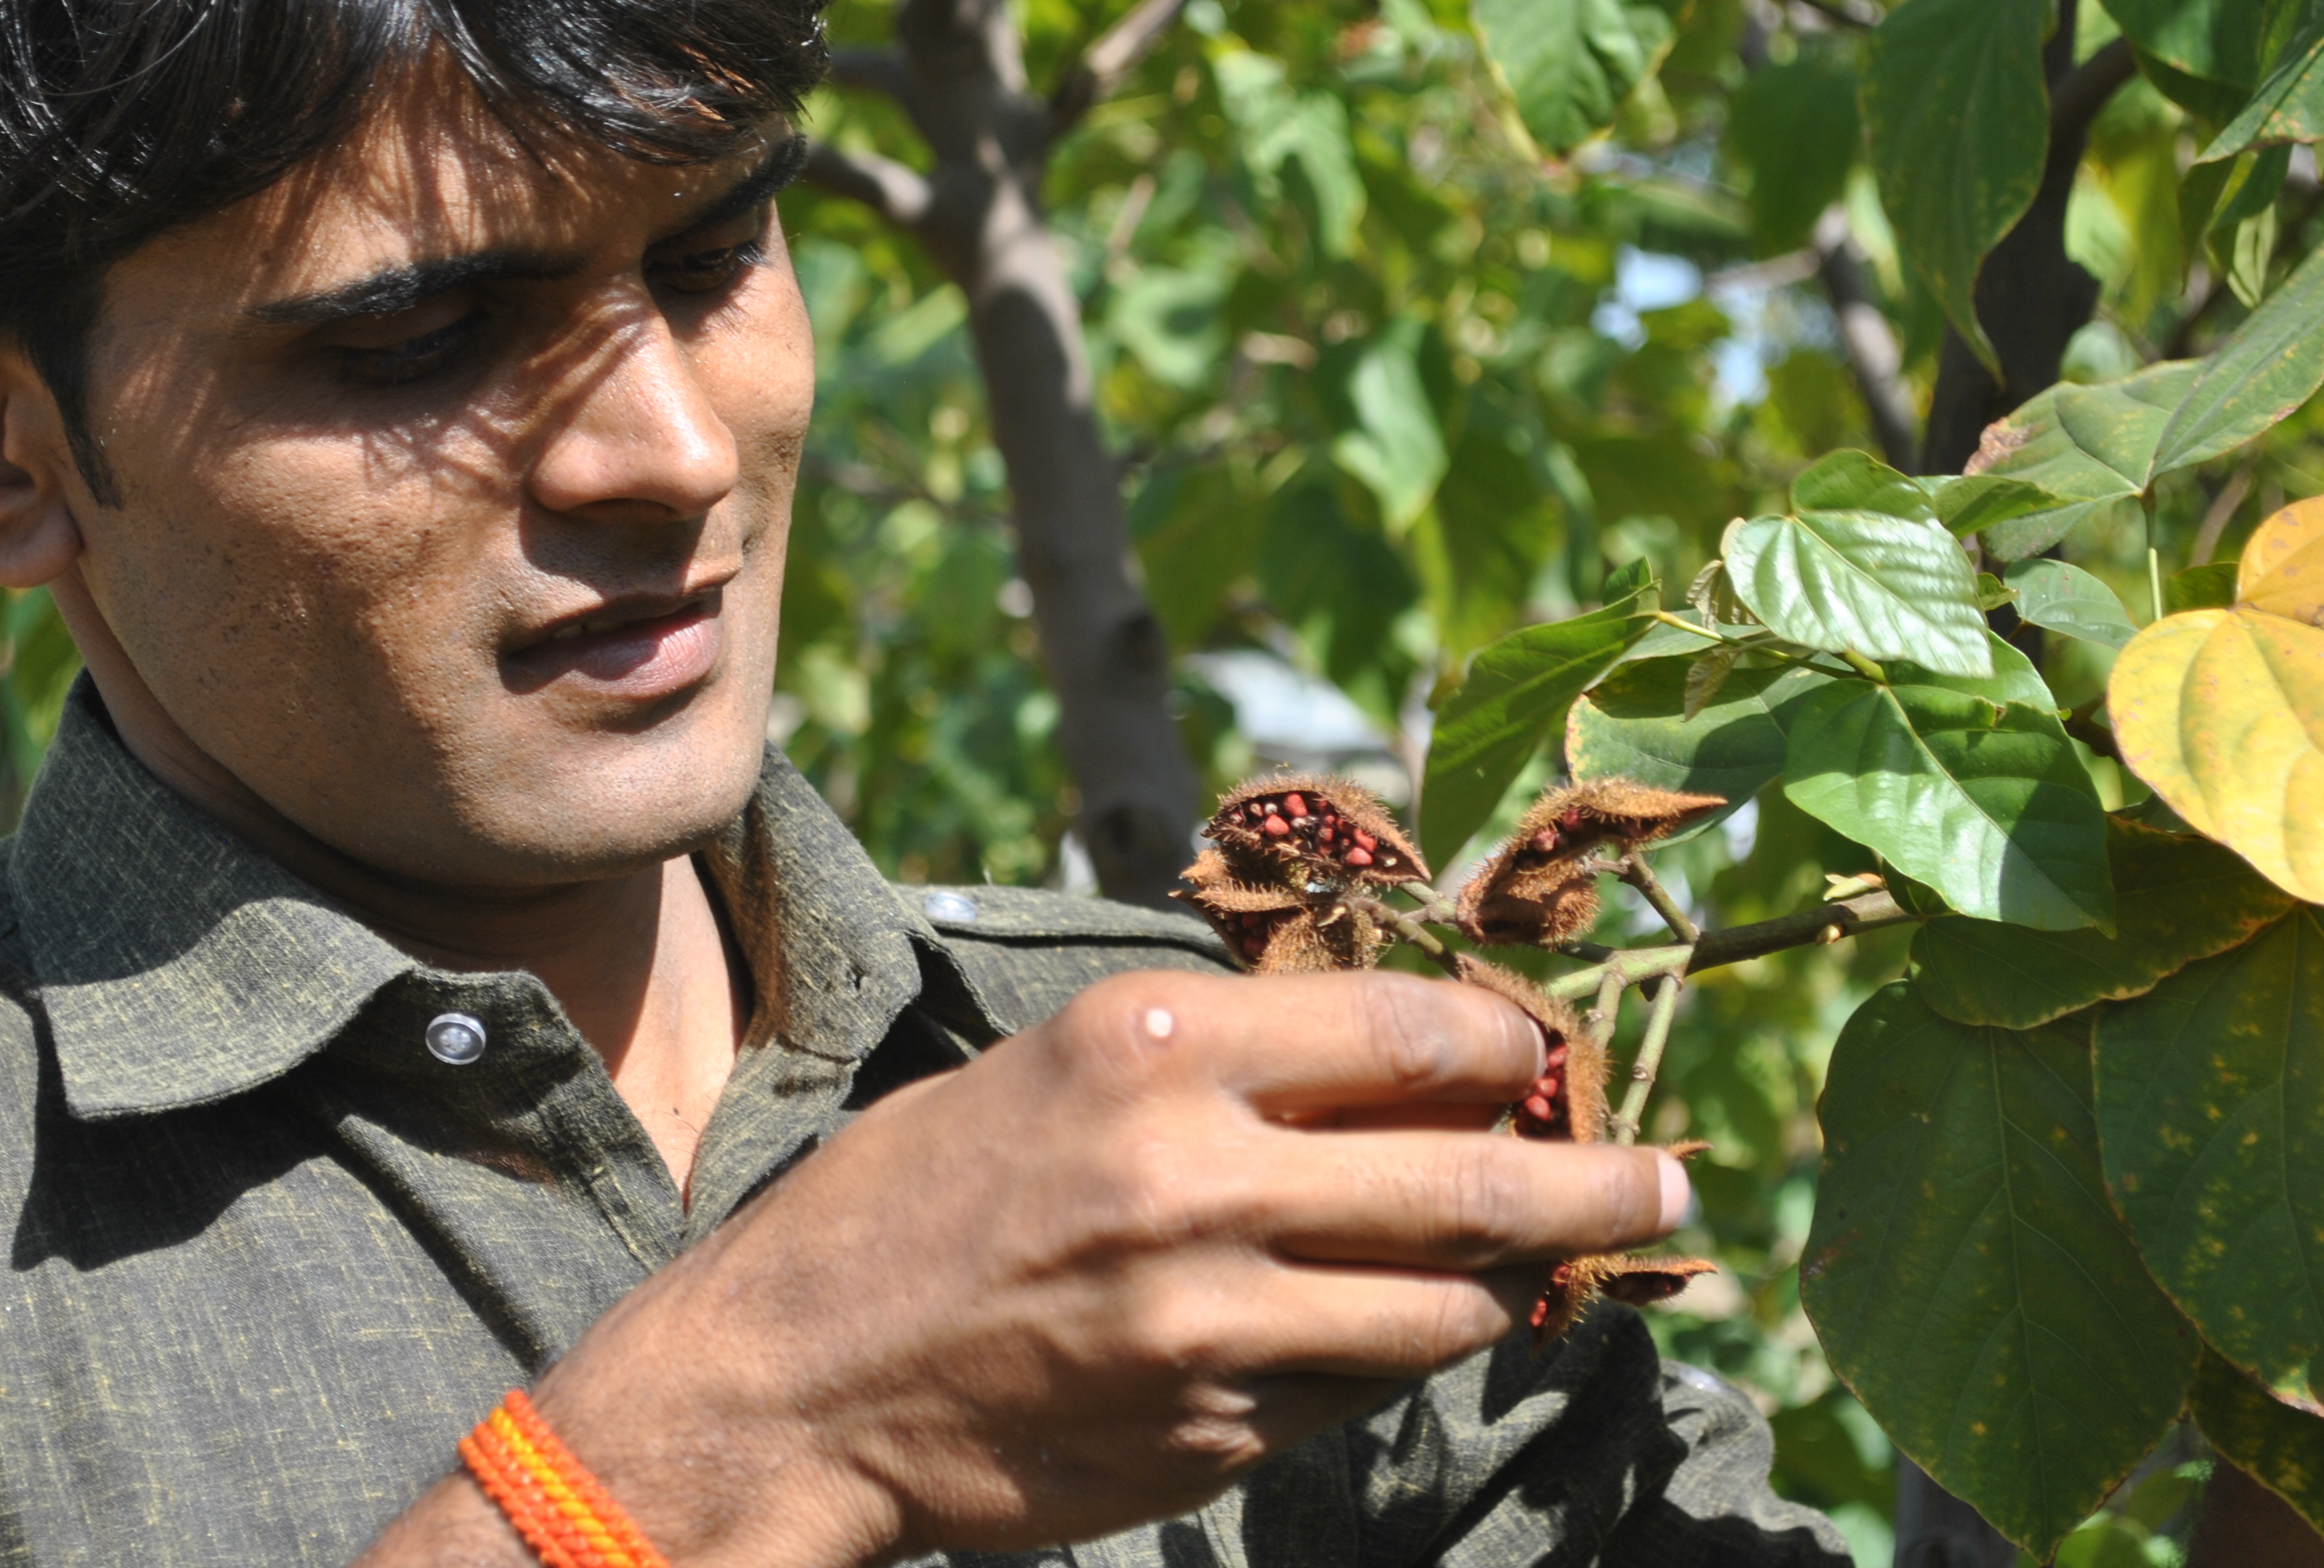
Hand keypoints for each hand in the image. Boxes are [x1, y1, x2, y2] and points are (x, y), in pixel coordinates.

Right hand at [529, 967, 1691, 1567]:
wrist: (790, 1384)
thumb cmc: (903, 1205)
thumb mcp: (1043, 1073)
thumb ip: (1210, 1066)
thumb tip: (1381, 1066)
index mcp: (1151, 1044)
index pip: (1404, 1029)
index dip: (1507, 1043)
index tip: (1551, 1054)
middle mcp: (1197, 1171)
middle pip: (1466, 1179)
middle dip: (1595, 1185)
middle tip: (1672, 1187)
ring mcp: (1212, 1320)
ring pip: (1439, 1309)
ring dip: (1509, 1290)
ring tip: (1549, 1273)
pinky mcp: (1212, 1433)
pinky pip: (1348, 1395)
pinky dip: (1382, 1364)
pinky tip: (1380, 1339)